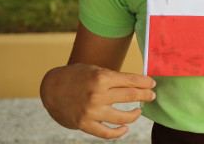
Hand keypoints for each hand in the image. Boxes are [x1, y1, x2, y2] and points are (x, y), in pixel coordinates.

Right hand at [40, 63, 156, 138]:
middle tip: (152, 96)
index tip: (152, 84)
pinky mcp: (84, 124)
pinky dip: (119, 132)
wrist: (50, 88)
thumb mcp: (95, 70)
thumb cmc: (76, 76)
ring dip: (135, 115)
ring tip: (139, 111)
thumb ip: (113, 78)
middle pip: (130, 96)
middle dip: (145, 96)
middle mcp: (97, 95)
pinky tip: (125, 128)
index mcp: (101, 77)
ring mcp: (91, 111)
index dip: (145, 82)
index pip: (131, 81)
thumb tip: (137, 84)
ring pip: (122, 117)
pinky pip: (106, 133)